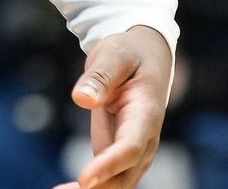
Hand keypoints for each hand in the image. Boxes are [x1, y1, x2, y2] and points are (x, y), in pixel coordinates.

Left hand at [57, 24, 171, 188]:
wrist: (143, 55)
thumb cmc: (129, 52)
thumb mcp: (114, 54)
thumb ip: (100, 76)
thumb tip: (81, 98)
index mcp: (147, 114)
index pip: (131, 147)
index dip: (109, 165)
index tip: (84, 179)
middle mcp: (145, 139)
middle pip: (126, 175)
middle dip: (99, 188)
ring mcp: (133, 149)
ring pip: (118, 182)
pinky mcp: (118, 151)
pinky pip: (109, 177)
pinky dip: (90, 187)